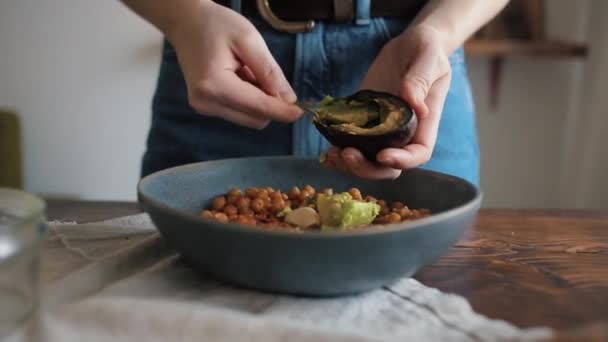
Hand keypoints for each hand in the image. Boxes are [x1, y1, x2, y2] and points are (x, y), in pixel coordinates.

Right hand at [167, 1, 303, 128]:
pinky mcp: (206, 107)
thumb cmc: (216, 25)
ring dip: (259, 101)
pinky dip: (248, 99)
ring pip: (249, 118)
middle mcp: (206, 103)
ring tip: (247, 71)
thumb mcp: (249, 40)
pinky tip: (240, 77)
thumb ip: (270, 72)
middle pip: (255, 119)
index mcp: (215, 85)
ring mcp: (204, 108)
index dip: (283, 111)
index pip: (258, 108)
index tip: (302, 111)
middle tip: (266, 73)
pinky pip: (239, 112)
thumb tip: (289, 100)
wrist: (186, 22)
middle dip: (270, 103)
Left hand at [324, 25, 451, 178]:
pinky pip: (353, 142)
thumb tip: (413, 102)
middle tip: (347, 153)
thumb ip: (421, 79)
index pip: (418, 153)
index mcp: (424, 123)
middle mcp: (403, 133)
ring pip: (368, 160)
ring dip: (349, 164)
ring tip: (332, 154)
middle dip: (368, 167)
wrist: (410, 45)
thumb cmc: (427, 50)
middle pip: (389, 167)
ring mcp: (381, 129)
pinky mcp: (363, 120)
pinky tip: (325, 151)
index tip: (383, 155)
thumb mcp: (429, 58)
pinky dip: (338, 151)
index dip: (402, 161)